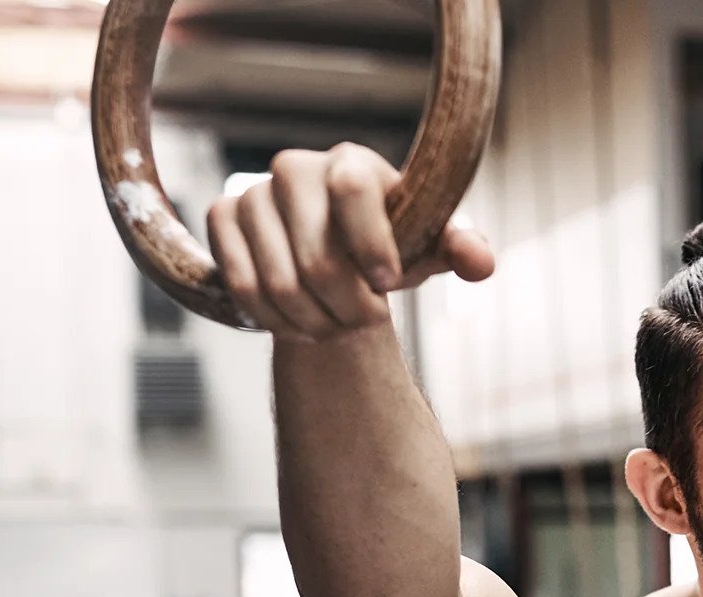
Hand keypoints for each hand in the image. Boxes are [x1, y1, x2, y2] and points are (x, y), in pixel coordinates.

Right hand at [204, 142, 495, 342]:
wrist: (336, 250)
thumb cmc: (392, 243)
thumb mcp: (430, 247)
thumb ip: (460, 250)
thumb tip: (480, 263)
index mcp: (351, 161)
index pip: (352, 190)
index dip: (372, 245)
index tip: (388, 285)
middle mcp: (295, 167)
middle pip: (318, 258)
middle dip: (349, 308)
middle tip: (366, 322)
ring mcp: (253, 192)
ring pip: (280, 282)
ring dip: (315, 323)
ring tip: (336, 328)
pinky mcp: (222, 219)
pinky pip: (242, 285)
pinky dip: (275, 320)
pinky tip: (300, 326)